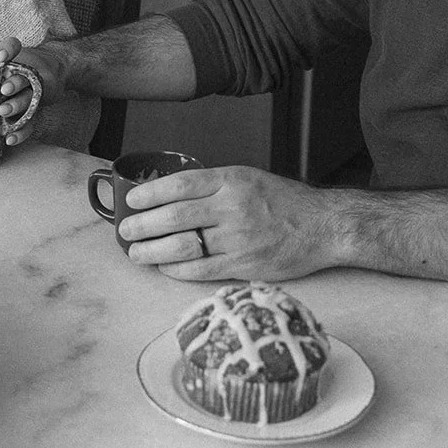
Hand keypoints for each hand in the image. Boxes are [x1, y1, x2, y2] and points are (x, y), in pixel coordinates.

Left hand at [0, 37, 62, 147]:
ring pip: (27, 100)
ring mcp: (31, 93)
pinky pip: (30, 123)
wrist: (47, 72)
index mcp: (14, 57)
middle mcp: (25, 73)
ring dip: (17, 106)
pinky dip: (21, 132)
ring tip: (2, 112)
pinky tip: (9, 139)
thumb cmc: (7, 65)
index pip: (13, 46)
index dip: (9, 49)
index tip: (0, 57)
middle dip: (15, 83)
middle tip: (4, 89)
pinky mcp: (34, 111)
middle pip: (23, 77)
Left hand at [116, 165, 333, 281]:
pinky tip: (164, 267)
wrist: (323, 226)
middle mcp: (232, 207)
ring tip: (136, 253)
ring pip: (183, 246)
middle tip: (125, 231)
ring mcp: (238, 238)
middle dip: (142, 225)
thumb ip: (213, 185)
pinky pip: (200, 269)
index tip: (131, 201)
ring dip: (153, 251)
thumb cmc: (283, 201)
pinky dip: (176, 269)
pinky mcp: (244, 265)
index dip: (149, 194)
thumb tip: (169, 195)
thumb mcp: (247, 178)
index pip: (180, 185)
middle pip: (175, 217)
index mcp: (231, 180)